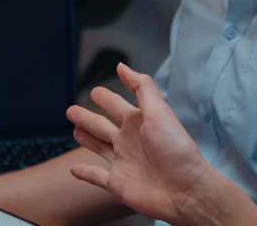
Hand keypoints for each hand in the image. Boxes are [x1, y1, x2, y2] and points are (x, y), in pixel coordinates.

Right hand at [66, 64, 243, 225]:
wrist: (185, 190)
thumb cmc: (177, 150)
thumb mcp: (159, 112)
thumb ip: (141, 88)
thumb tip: (123, 66)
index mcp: (139, 122)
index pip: (117, 106)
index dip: (106, 98)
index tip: (95, 91)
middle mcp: (129, 141)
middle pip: (102, 125)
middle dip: (87, 117)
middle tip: (72, 110)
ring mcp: (122, 162)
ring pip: (98, 147)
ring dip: (87, 139)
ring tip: (75, 131)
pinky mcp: (117, 182)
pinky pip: (96, 176)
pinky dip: (85, 173)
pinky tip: (74, 170)